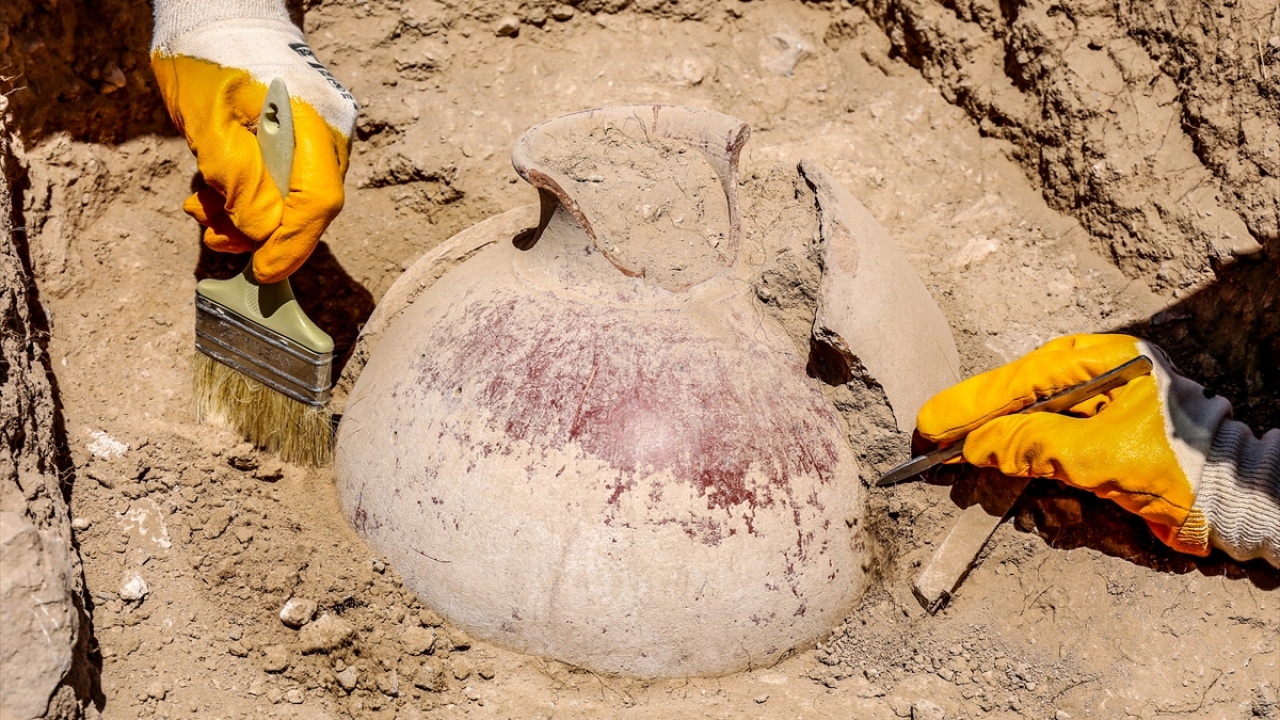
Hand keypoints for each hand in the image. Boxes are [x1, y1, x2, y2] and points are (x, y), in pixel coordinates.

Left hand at [151, 13, 356, 282]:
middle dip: (261, 231)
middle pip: (308, 204)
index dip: (292, 242)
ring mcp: (318, 135)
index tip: (264, 273)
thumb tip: (261, 230)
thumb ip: (236, 176)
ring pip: (294, 197)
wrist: (217, 11)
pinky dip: (250, 195)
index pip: (317, 198)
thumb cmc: (206, 54)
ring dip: (246, 216)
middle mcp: (326, 132)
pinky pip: (285, 180)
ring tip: (202, 209)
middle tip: (213, 238)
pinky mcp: (303, 138)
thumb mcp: (206, 118)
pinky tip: (214, 193)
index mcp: (308, 119)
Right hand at [916, 334, 1232, 555]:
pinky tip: (1059, 508)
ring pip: (1028, 443)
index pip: (1012, 380)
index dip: (964, 406)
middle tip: (944, 465)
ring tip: (1028, 499)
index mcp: (1095, 362)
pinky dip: (1049, 494)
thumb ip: (1029, 444)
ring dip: (1024, 481)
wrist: (1238, 503)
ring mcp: (1094, 415)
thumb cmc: (1181, 468)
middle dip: (989, 448)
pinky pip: (1051, 465)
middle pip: (1013, 410)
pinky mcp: (1098, 448)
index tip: (926, 428)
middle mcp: (1090, 382)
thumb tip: (974, 445)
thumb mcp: (1097, 456)